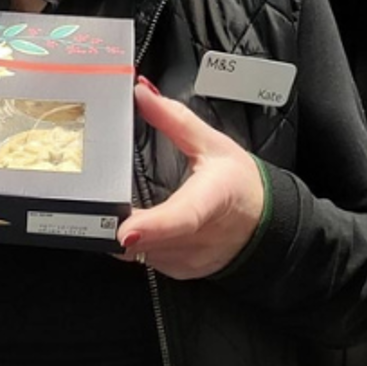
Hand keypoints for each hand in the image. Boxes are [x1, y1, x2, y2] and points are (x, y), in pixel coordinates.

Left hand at [115, 81, 264, 278]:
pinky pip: (146, 259)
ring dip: (128, 232)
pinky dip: (140, 243)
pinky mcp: (181, 272)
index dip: (152, 226)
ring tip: (127, 209)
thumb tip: (142, 93)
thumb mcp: (213, 144)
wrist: (268, 224)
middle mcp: (201, 237)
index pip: (182, 217)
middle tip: (98, 204)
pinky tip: (146, 226)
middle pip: (148, 238)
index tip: (125, 230)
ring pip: (141, 253)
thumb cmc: (241, 184)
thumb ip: (174, 118)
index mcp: (211, 199)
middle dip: (119, 222)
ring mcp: (191, 259)